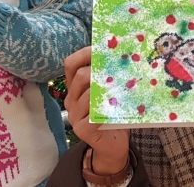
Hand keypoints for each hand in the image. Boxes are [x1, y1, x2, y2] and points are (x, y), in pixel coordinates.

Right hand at [64, 46, 130, 175]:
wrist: (113, 144)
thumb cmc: (113, 114)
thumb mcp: (110, 91)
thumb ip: (110, 76)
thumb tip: (122, 53)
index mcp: (75, 87)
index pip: (71, 64)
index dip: (84, 54)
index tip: (101, 48)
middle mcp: (71, 99)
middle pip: (81, 76)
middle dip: (100, 70)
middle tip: (120, 69)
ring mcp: (74, 115)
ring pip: (88, 94)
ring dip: (107, 89)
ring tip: (123, 87)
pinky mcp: (81, 129)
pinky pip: (93, 114)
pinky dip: (107, 108)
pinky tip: (118, 107)